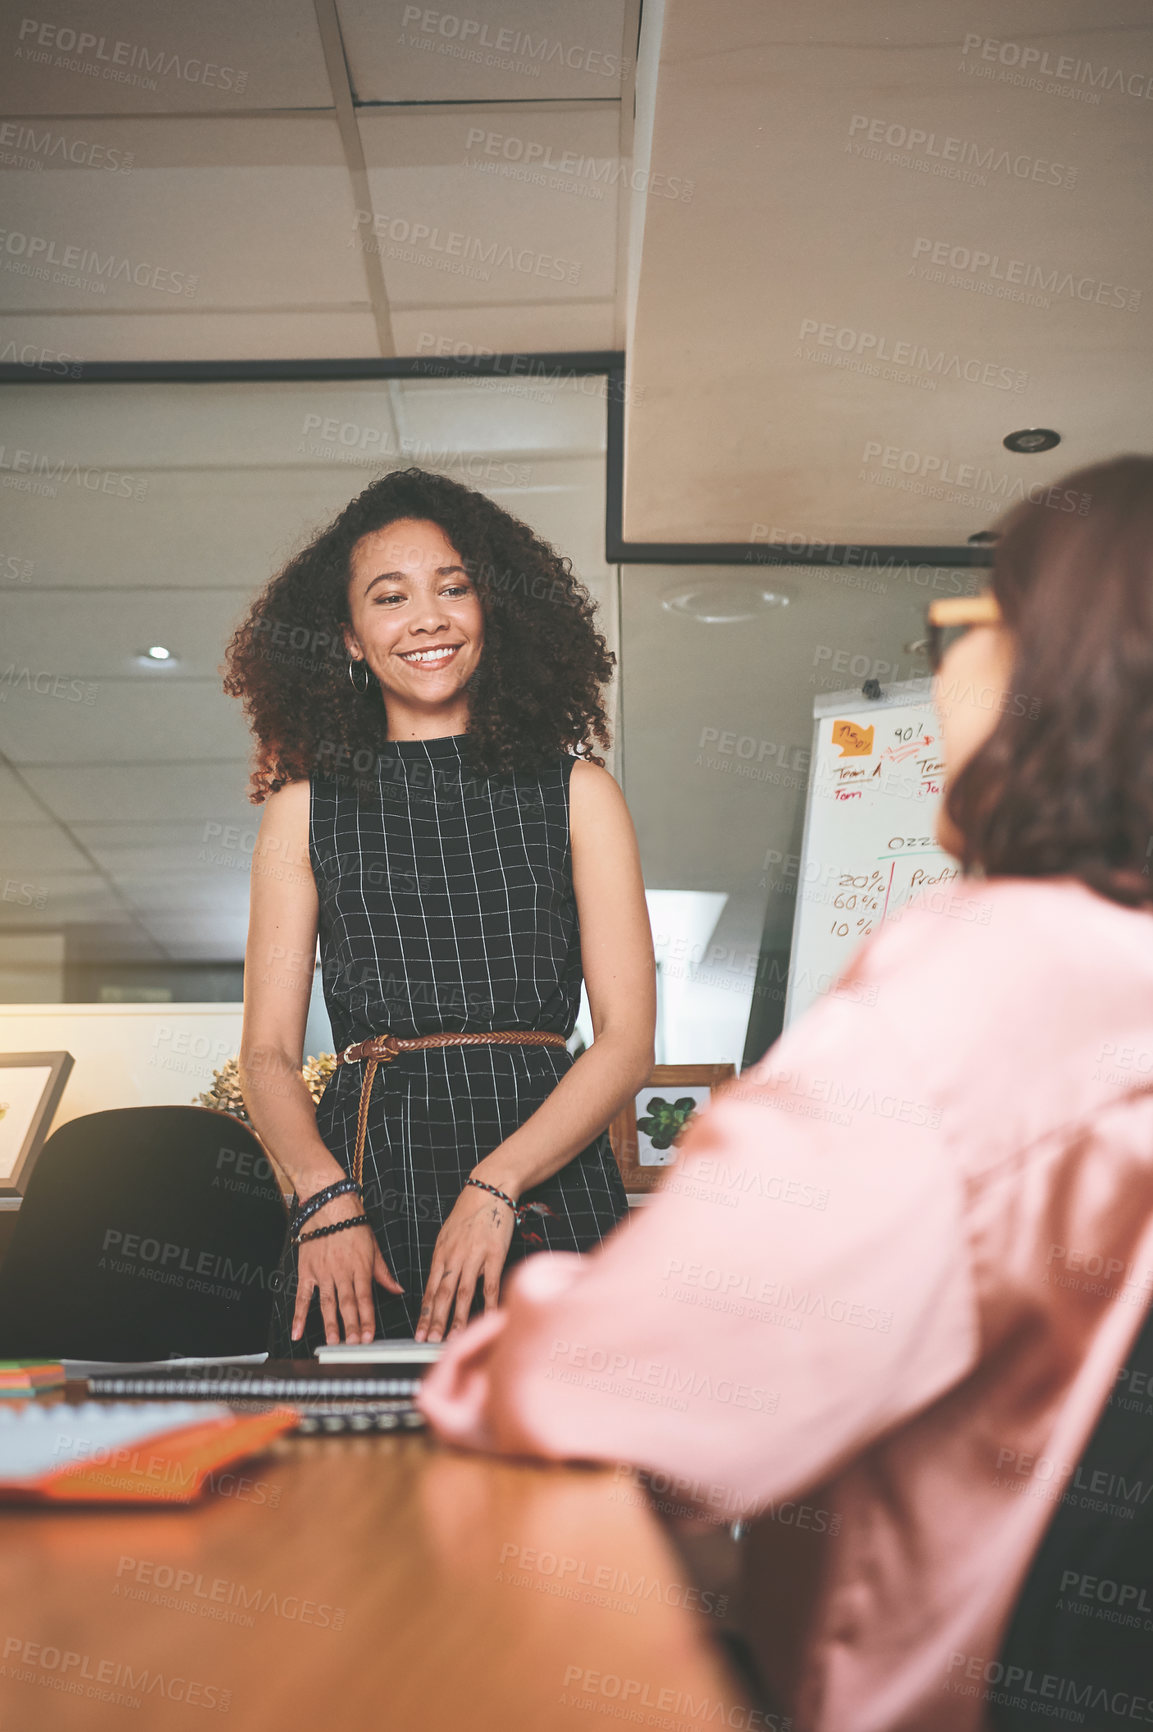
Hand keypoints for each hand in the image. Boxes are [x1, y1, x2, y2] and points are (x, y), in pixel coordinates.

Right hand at [291, 1186, 403, 1344]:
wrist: (329, 1205)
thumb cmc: (353, 1223)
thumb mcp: (374, 1246)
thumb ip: (383, 1272)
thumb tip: (398, 1289)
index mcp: (360, 1266)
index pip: (365, 1297)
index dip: (367, 1319)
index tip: (368, 1337)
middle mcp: (341, 1271)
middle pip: (347, 1303)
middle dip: (351, 1326)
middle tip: (352, 1345)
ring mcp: (322, 1272)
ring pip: (327, 1303)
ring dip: (330, 1324)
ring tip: (333, 1342)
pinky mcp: (306, 1271)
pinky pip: (302, 1296)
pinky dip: (298, 1315)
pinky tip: (297, 1332)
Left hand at [415, 1184, 514, 1342]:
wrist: (489, 1190)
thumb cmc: (468, 1214)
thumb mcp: (447, 1236)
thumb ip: (444, 1261)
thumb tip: (437, 1286)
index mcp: (441, 1254)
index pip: (430, 1290)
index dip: (424, 1314)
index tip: (418, 1334)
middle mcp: (454, 1257)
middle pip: (442, 1294)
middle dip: (434, 1321)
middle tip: (429, 1342)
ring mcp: (474, 1256)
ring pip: (463, 1292)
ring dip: (457, 1318)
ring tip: (453, 1338)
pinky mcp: (494, 1253)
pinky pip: (490, 1282)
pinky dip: (489, 1303)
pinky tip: (489, 1317)